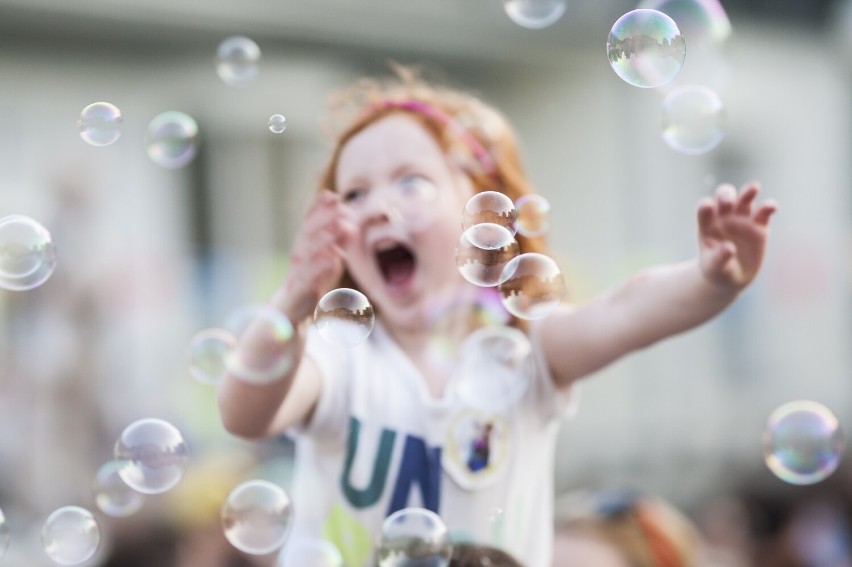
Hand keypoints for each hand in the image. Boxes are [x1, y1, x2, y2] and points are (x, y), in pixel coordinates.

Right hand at [275, 190, 353, 321]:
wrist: (292, 307)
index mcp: (304, 243)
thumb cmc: (313, 278)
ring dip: (325, 237)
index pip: (309, 220)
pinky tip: (333, 256)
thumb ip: (338, 242)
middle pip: (308, 231)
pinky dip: (321, 265)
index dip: (318, 206)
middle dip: (324, 217)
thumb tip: (351, 224)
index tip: (333, 195)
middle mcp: (298, 253)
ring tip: (340, 226)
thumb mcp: (328, 257)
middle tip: (340, 206)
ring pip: (308, 251)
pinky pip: (309, 276)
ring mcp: (297, 270)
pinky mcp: (299, 288)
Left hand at [697, 181, 777, 290]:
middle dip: (726, 195)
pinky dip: (769, 206)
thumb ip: (719, 258)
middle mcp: (724, 217)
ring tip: (754, 188)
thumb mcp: (715, 268)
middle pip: (724, 196)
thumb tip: (729, 248)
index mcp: (707, 224)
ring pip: (745, 199)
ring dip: (748, 192)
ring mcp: (742, 219)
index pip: (704, 209)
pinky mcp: (759, 226)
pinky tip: (772, 207)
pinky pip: (765, 212)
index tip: (709, 207)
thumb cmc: (717, 270)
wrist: (732, 277)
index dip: (706, 206)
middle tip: (727, 203)